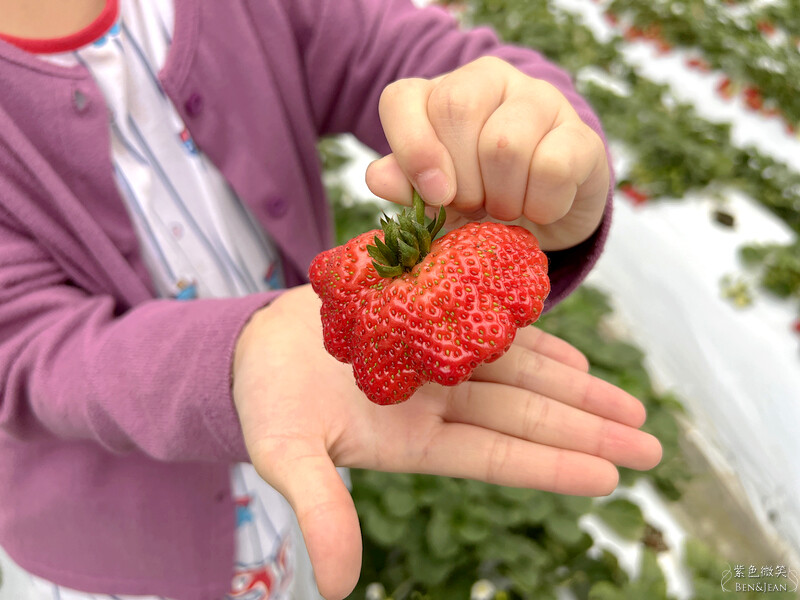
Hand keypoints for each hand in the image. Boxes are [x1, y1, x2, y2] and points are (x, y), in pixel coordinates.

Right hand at [233, 285, 659, 599]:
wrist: (256, 348)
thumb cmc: (269, 403)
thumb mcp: (288, 455)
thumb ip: (319, 510)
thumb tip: (337, 589)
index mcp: (413, 441)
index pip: (494, 458)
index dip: (550, 466)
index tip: (610, 476)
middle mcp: (438, 406)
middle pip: (525, 419)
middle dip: (586, 429)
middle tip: (650, 444)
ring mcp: (438, 365)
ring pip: (521, 377)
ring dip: (576, 389)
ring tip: (629, 405)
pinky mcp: (430, 324)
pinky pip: (492, 333)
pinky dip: (534, 343)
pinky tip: (575, 357)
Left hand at [365, 56, 610, 250]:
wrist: (548, 213)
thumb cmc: (482, 198)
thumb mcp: (437, 198)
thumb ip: (407, 186)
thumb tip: (379, 176)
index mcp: (441, 93)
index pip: (402, 98)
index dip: (411, 147)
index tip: (433, 195)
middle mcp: (489, 80)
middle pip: (456, 110)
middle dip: (460, 181)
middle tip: (474, 207)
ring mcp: (539, 99)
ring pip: (504, 143)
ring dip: (502, 200)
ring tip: (506, 210)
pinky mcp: (581, 133)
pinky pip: (551, 168)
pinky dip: (541, 206)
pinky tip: (541, 207)